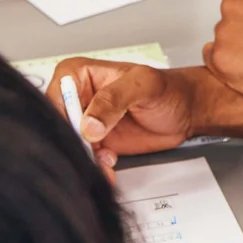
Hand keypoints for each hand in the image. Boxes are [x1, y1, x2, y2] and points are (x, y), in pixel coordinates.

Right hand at [48, 58, 199, 167]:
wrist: (186, 111)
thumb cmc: (168, 89)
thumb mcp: (143, 86)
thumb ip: (114, 98)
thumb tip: (89, 124)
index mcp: (78, 73)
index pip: (55, 98)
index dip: (66, 119)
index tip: (84, 133)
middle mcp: (77, 97)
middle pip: (58, 125)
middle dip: (75, 144)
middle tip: (94, 153)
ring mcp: (85, 121)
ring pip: (71, 145)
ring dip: (85, 160)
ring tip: (107, 162)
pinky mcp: (95, 143)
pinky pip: (84, 159)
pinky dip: (95, 168)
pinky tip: (109, 167)